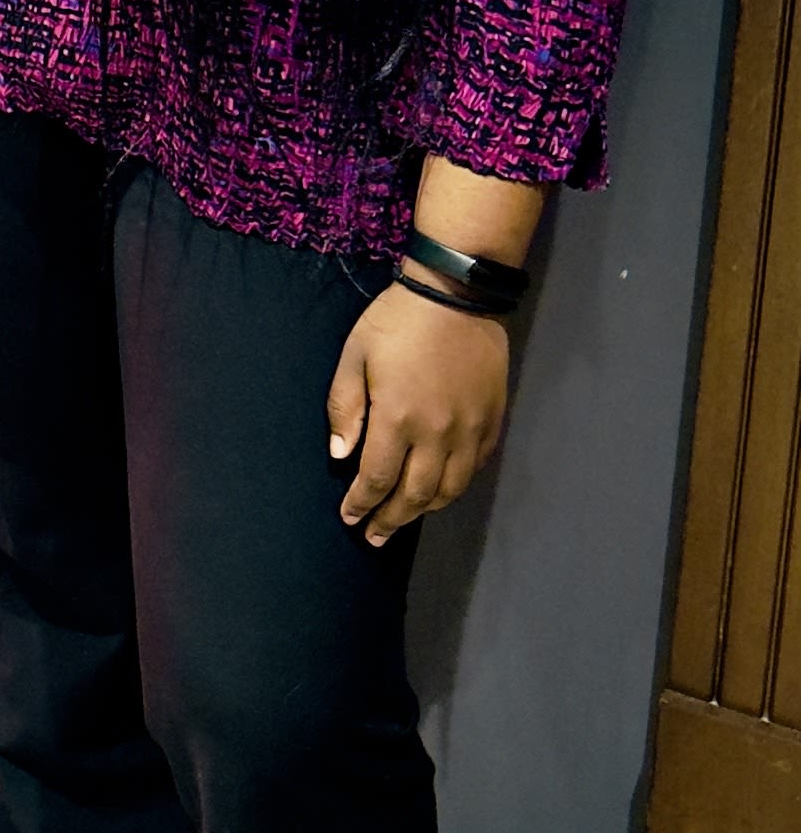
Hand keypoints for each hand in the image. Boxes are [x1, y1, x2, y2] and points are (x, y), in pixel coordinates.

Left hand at [327, 283, 511, 545]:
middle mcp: (437, 435)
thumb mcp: (355, 356)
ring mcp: (470, 431)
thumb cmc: (396, 321)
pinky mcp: (492, 422)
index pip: (377, 479)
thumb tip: (340, 456)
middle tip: (375, 536)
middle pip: (414, 494)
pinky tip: (441, 490)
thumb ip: (344, 409)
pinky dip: (456, 487)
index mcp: (397, 419)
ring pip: (449, 489)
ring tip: (405, 519)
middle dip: (391, 520)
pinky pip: (474, 469)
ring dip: (425, 510)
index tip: (350, 518)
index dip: (362, 504)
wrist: (457, 295)